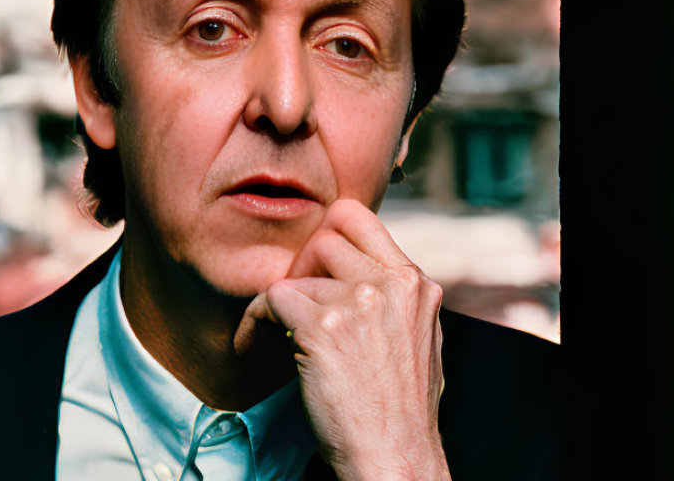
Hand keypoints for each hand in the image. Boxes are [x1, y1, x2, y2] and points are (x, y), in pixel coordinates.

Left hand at [234, 200, 450, 480]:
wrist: (395, 457)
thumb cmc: (402, 411)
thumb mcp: (419, 337)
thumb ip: (394, 297)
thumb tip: (360, 271)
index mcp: (415, 282)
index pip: (358, 217)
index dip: (329, 235)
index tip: (316, 267)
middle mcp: (391, 283)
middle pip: (323, 236)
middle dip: (303, 265)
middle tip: (297, 304)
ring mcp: (359, 302)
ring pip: (296, 274)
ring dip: (283, 304)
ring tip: (277, 333)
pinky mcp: (323, 328)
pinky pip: (271, 299)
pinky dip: (255, 320)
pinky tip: (254, 340)